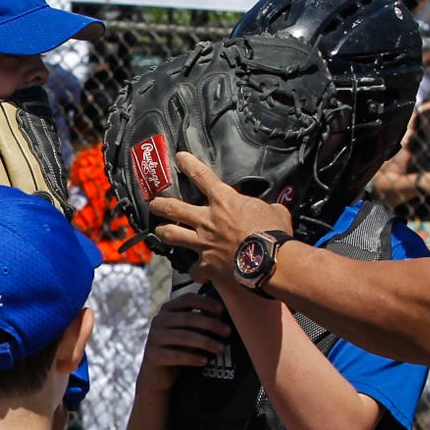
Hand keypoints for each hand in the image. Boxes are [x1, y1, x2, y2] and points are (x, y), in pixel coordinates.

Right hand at [137, 291, 231, 390]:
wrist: (158, 373)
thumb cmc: (178, 348)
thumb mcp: (190, 332)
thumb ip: (201, 322)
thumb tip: (221, 314)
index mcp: (167, 309)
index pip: (187, 299)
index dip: (206, 303)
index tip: (222, 310)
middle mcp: (159, 320)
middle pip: (188, 317)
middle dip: (211, 324)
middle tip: (228, 332)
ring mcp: (154, 337)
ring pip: (184, 336)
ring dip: (206, 342)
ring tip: (221, 349)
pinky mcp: (154, 355)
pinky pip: (177, 355)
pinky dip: (193, 358)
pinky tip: (205, 361)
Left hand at [148, 153, 293, 284]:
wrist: (271, 262)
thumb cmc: (275, 234)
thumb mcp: (274, 210)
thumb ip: (265, 207)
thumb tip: (271, 209)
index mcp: (225, 201)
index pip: (202, 176)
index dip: (189, 164)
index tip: (180, 157)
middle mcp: (208, 220)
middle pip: (173, 208)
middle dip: (160, 204)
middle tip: (154, 203)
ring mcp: (203, 243)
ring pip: (172, 235)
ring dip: (163, 232)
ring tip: (159, 231)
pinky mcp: (206, 266)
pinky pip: (194, 270)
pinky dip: (195, 271)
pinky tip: (197, 272)